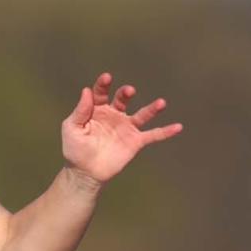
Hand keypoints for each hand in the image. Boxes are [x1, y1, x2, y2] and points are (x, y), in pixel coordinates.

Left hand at [61, 72, 182, 183]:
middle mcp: (114, 115)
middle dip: (126, 94)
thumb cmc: (75, 149)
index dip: (103, 84)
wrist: (85, 173)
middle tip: (129, 91)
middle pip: (123, 99)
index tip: (107, 78)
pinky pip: (153, 135)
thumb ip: (80, 110)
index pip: (101, 92)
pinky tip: (178, 127)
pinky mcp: (135, 142)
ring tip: (161, 103)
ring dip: (152, 109)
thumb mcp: (72, 128)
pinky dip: (166, 131)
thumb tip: (86, 91)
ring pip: (142, 115)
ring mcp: (126, 128)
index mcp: (97, 109)